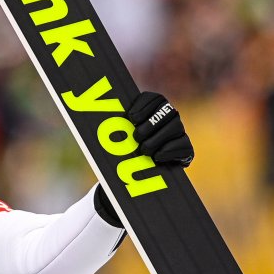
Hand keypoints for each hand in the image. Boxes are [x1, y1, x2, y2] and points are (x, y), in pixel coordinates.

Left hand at [93, 91, 193, 227]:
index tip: (130, 117)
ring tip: (143, 150)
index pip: (154, 98)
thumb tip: (87, 115)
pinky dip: (169, 151)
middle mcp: (169, 118)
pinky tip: (157, 157)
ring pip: (175, 127)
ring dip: (157, 139)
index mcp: (153, 109)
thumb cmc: (123, 150)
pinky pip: (183, 145)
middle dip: (150, 123)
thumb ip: (110, 125)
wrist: (141, 175)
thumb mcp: (115, 137)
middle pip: (167, 111)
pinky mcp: (185, 150)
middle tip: (135, 136)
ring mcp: (179, 133)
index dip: (144, 105)